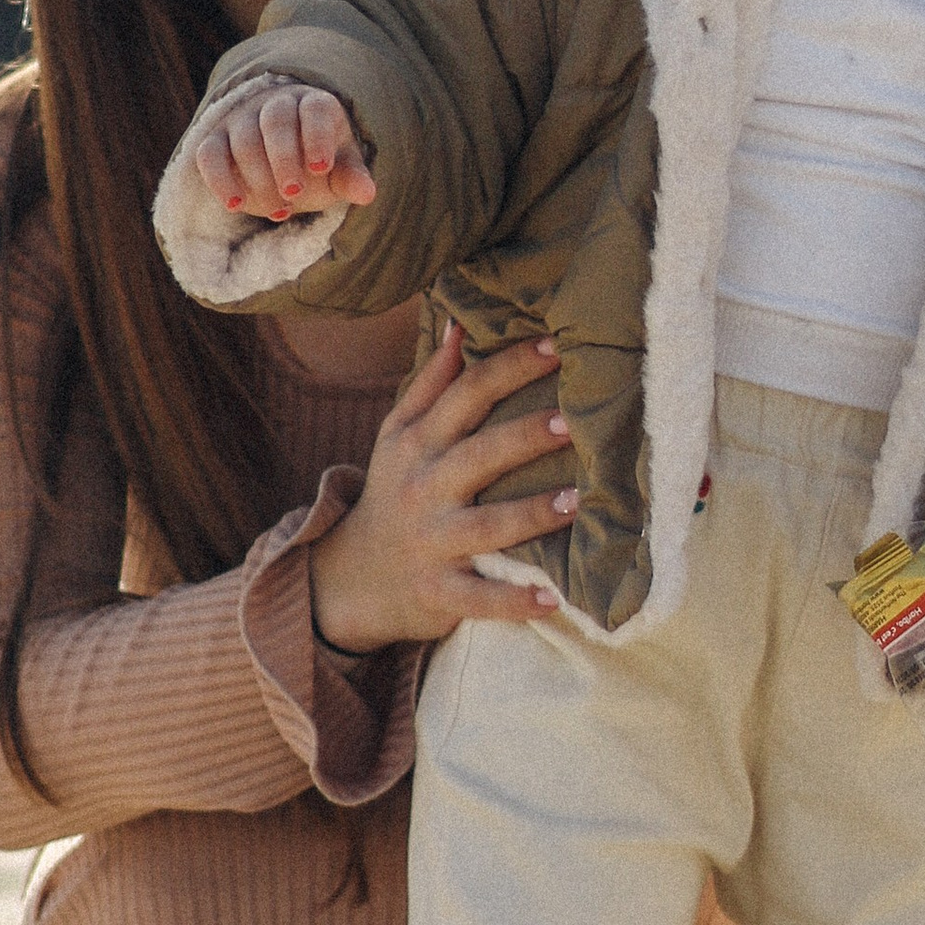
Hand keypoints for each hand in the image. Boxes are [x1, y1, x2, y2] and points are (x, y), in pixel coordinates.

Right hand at [194, 85, 376, 223]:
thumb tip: (368, 193)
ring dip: (259, 177)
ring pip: (243, 137)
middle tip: (294, 195)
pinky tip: (236, 205)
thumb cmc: (317, 162)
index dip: (316, 136)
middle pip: (275, 119)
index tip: (321, 168)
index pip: (314, 109)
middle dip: (284, 159)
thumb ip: (349, 178)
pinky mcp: (214, 140)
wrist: (283, 161)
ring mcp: (241, 119)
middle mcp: (275, 103)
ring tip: (279, 212)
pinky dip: (219, 180)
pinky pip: (209, 154)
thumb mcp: (338, 170)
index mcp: (313, 104)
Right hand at [309, 330, 576, 650]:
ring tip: (574, 502)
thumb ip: (430, 384)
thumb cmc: (394, 494)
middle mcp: (424, 488)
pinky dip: (513, 601)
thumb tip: (459, 323)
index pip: (466, 395)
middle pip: (479, 455)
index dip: (509, 368)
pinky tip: (552, 599)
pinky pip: (479, 598)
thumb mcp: (397, 437)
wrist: (351, 578)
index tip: (555, 346)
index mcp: (419, 444)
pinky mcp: (439, 592)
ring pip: (485, 527)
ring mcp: (432, 542)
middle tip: (572, 421)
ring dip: (530, 514)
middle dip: (524, 437)